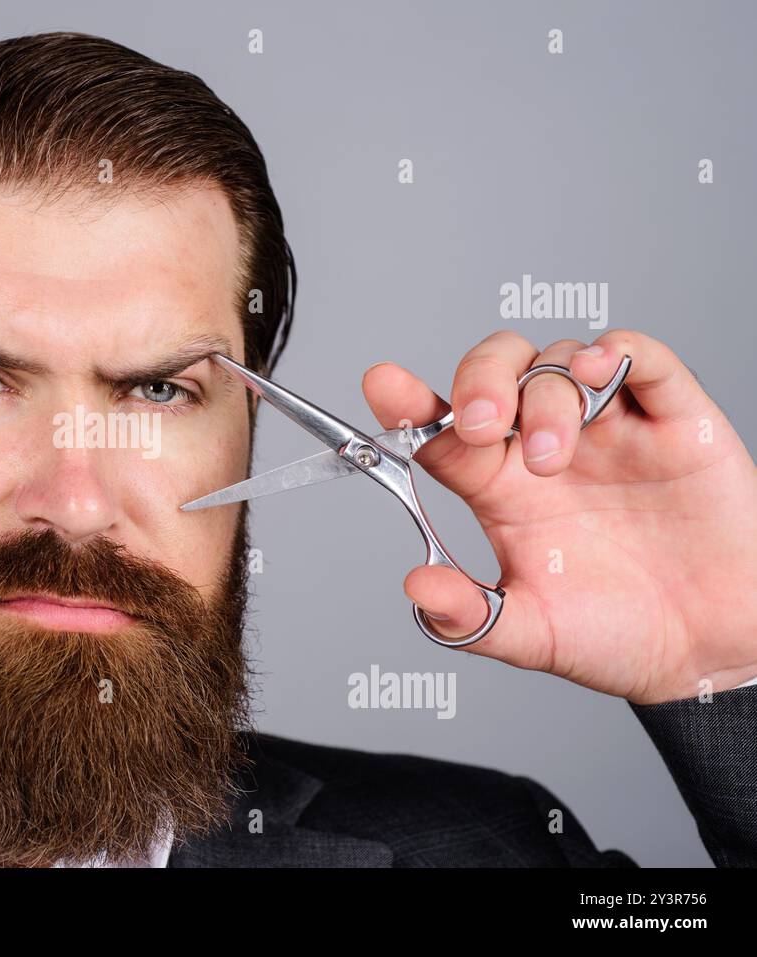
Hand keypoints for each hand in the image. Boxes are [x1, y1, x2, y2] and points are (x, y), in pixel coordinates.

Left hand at [361, 330, 756, 704]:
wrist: (714, 652)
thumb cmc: (619, 635)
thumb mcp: (530, 635)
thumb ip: (469, 617)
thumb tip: (416, 585)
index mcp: (502, 488)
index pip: (441, 430)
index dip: (409, 403)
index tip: (383, 384)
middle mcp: (545, 447)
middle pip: (494, 373)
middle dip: (479, 382)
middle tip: (482, 426)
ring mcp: (608, 429)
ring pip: (558, 361)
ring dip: (545, 398)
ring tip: (554, 460)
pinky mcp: (674, 420)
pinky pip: (641, 358)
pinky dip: (615, 351)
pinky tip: (597, 372)